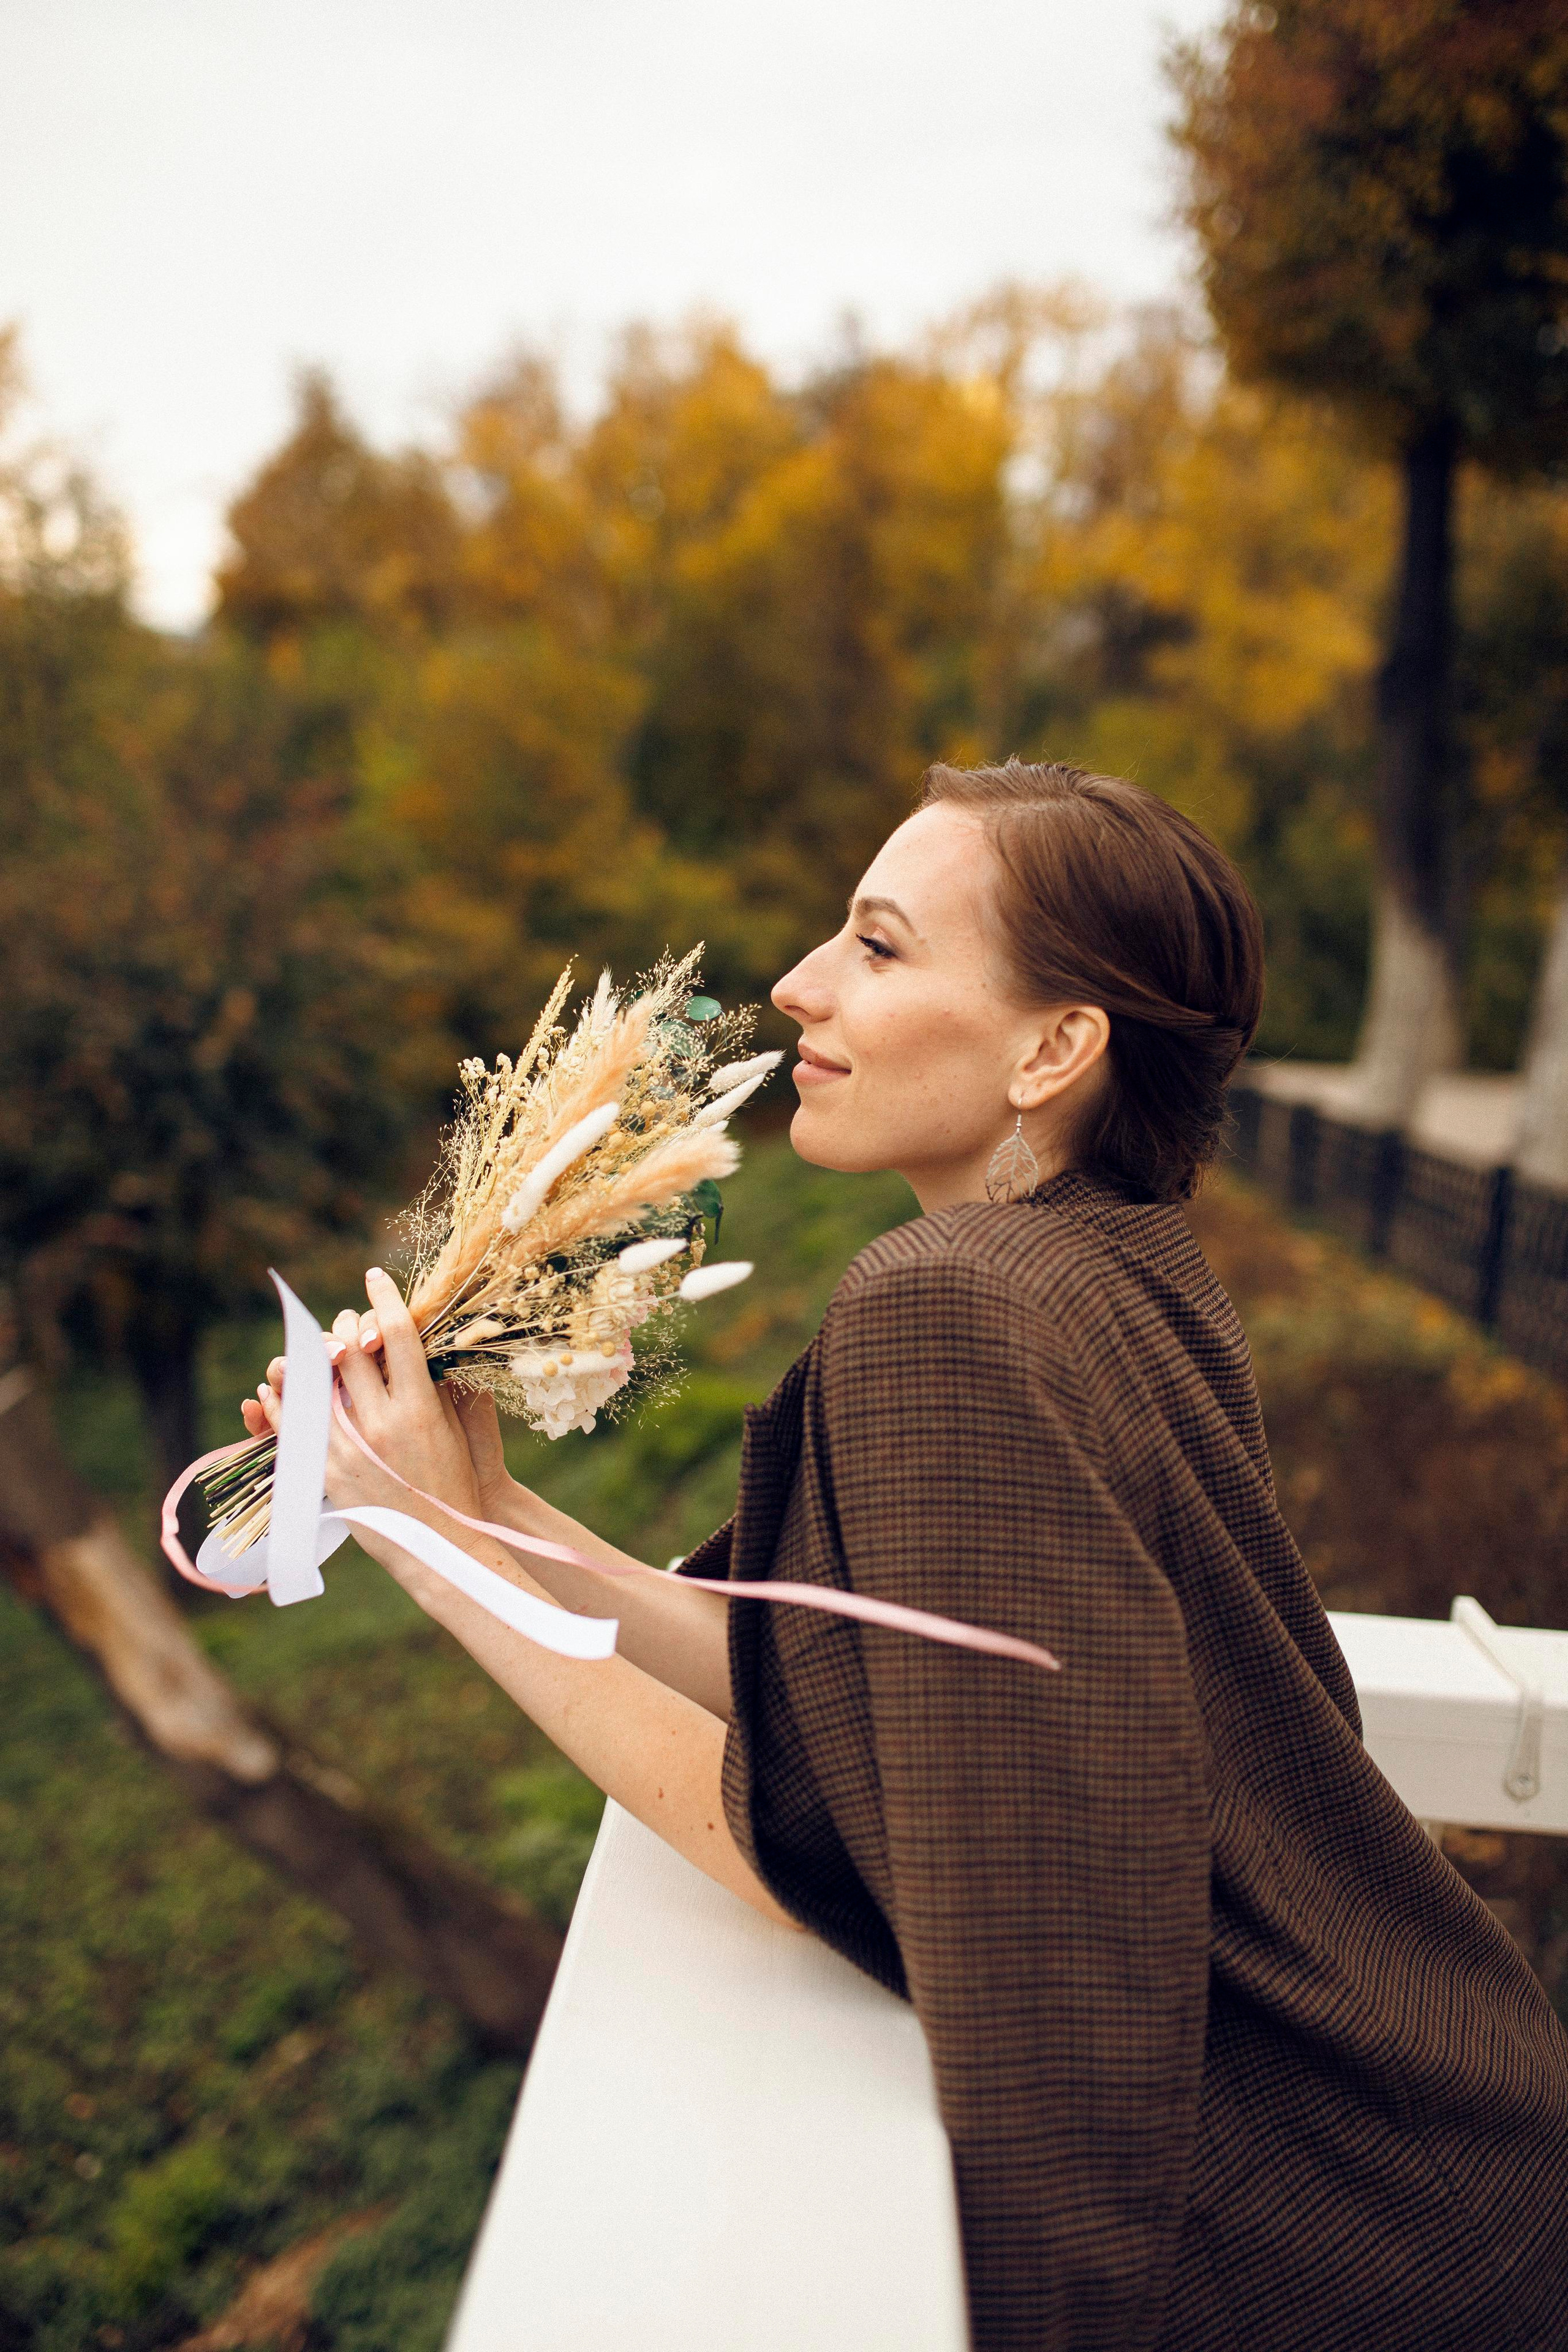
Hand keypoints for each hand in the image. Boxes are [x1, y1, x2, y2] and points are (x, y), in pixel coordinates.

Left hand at [243, 1269, 484, 1527]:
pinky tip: (276, 1385)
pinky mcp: (329, 1472)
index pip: (398, 1335)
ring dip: (307, 1355)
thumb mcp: (459, 1427)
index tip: (374, 1277)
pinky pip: (295, 1426)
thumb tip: (430, 1341)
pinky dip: (282, 1400)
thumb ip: (441, 1382)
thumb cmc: (460, 1483)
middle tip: (346, 1320)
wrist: (443, 1543)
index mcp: (420, 1407)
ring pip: (315, 1383)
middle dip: (346, 1326)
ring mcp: (351, 1448)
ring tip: (303, 1342)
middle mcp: (382, 1422)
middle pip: (352, 1352)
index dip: (384, 1299)